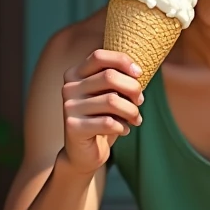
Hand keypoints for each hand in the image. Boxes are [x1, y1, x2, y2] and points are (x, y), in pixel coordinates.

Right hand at [61, 49, 143, 174]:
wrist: (84, 153)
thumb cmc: (101, 119)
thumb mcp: (108, 95)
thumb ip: (117, 80)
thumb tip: (137, 71)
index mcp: (75, 74)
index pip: (99, 56)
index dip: (123, 61)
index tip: (139, 73)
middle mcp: (69, 87)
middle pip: (109, 77)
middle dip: (133, 88)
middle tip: (140, 101)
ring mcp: (69, 107)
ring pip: (112, 100)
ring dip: (132, 111)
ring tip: (136, 119)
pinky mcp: (73, 126)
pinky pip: (109, 122)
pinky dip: (123, 126)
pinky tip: (124, 130)